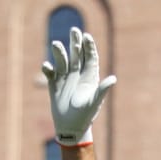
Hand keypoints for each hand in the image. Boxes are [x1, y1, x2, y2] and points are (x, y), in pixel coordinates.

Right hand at [42, 28, 115, 146]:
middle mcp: (77, 75)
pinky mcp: (53, 84)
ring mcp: (65, 78)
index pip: (90, 58)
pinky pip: (50, 72)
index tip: (87, 36)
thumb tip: (113, 79)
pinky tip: (46, 66)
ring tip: (56, 44)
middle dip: (75, 42)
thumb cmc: (85, 116)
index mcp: (90, 77)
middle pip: (77, 54)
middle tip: (74, 30)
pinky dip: (47, 68)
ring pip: (62, 60)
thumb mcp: (94, 102)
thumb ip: (102, 90)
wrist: (71, 127)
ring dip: (59, 52)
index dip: (89, 47)